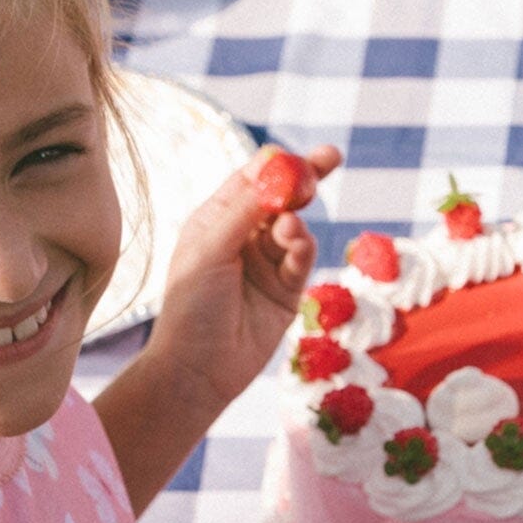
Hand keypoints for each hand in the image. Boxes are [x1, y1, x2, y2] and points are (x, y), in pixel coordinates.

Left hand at [145, 142, 342, 417]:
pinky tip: (297, 243)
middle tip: (331, 157)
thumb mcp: (209, 249)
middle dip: (304, 178)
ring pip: (294, 228)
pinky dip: (304, 246)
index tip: (295, 154)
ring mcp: (266, 264)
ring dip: (296, 222)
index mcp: (215, 221)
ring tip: (288, 229)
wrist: (197, 367)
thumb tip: (272, 171)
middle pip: (280, 198)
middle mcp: (242, 238)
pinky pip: (302, 259)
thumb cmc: (190, 305)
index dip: (274, 164)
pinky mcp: (286, 291)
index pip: (250, 181)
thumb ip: (243, 211)